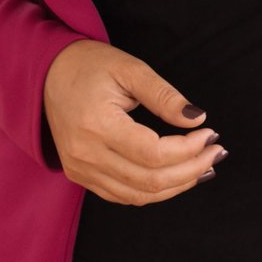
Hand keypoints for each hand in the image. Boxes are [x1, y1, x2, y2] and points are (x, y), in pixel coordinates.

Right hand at [43, 40, 223, 202]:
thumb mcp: (130, 69)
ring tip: (203, 167)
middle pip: (149, 181)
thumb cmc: (90, 65)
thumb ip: (164, 95)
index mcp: (97, 125)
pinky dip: (153, 191)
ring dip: (176, 186)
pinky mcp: (80, 175)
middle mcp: (86, 155)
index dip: (188, 149)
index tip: (210, 133)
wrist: (46, 75)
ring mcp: (80, 170)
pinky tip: (176, 177)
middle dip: (190, 170)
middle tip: (216, 152)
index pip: (153, 153)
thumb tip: (197, 118)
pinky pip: (122, 195)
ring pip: (138, 195)